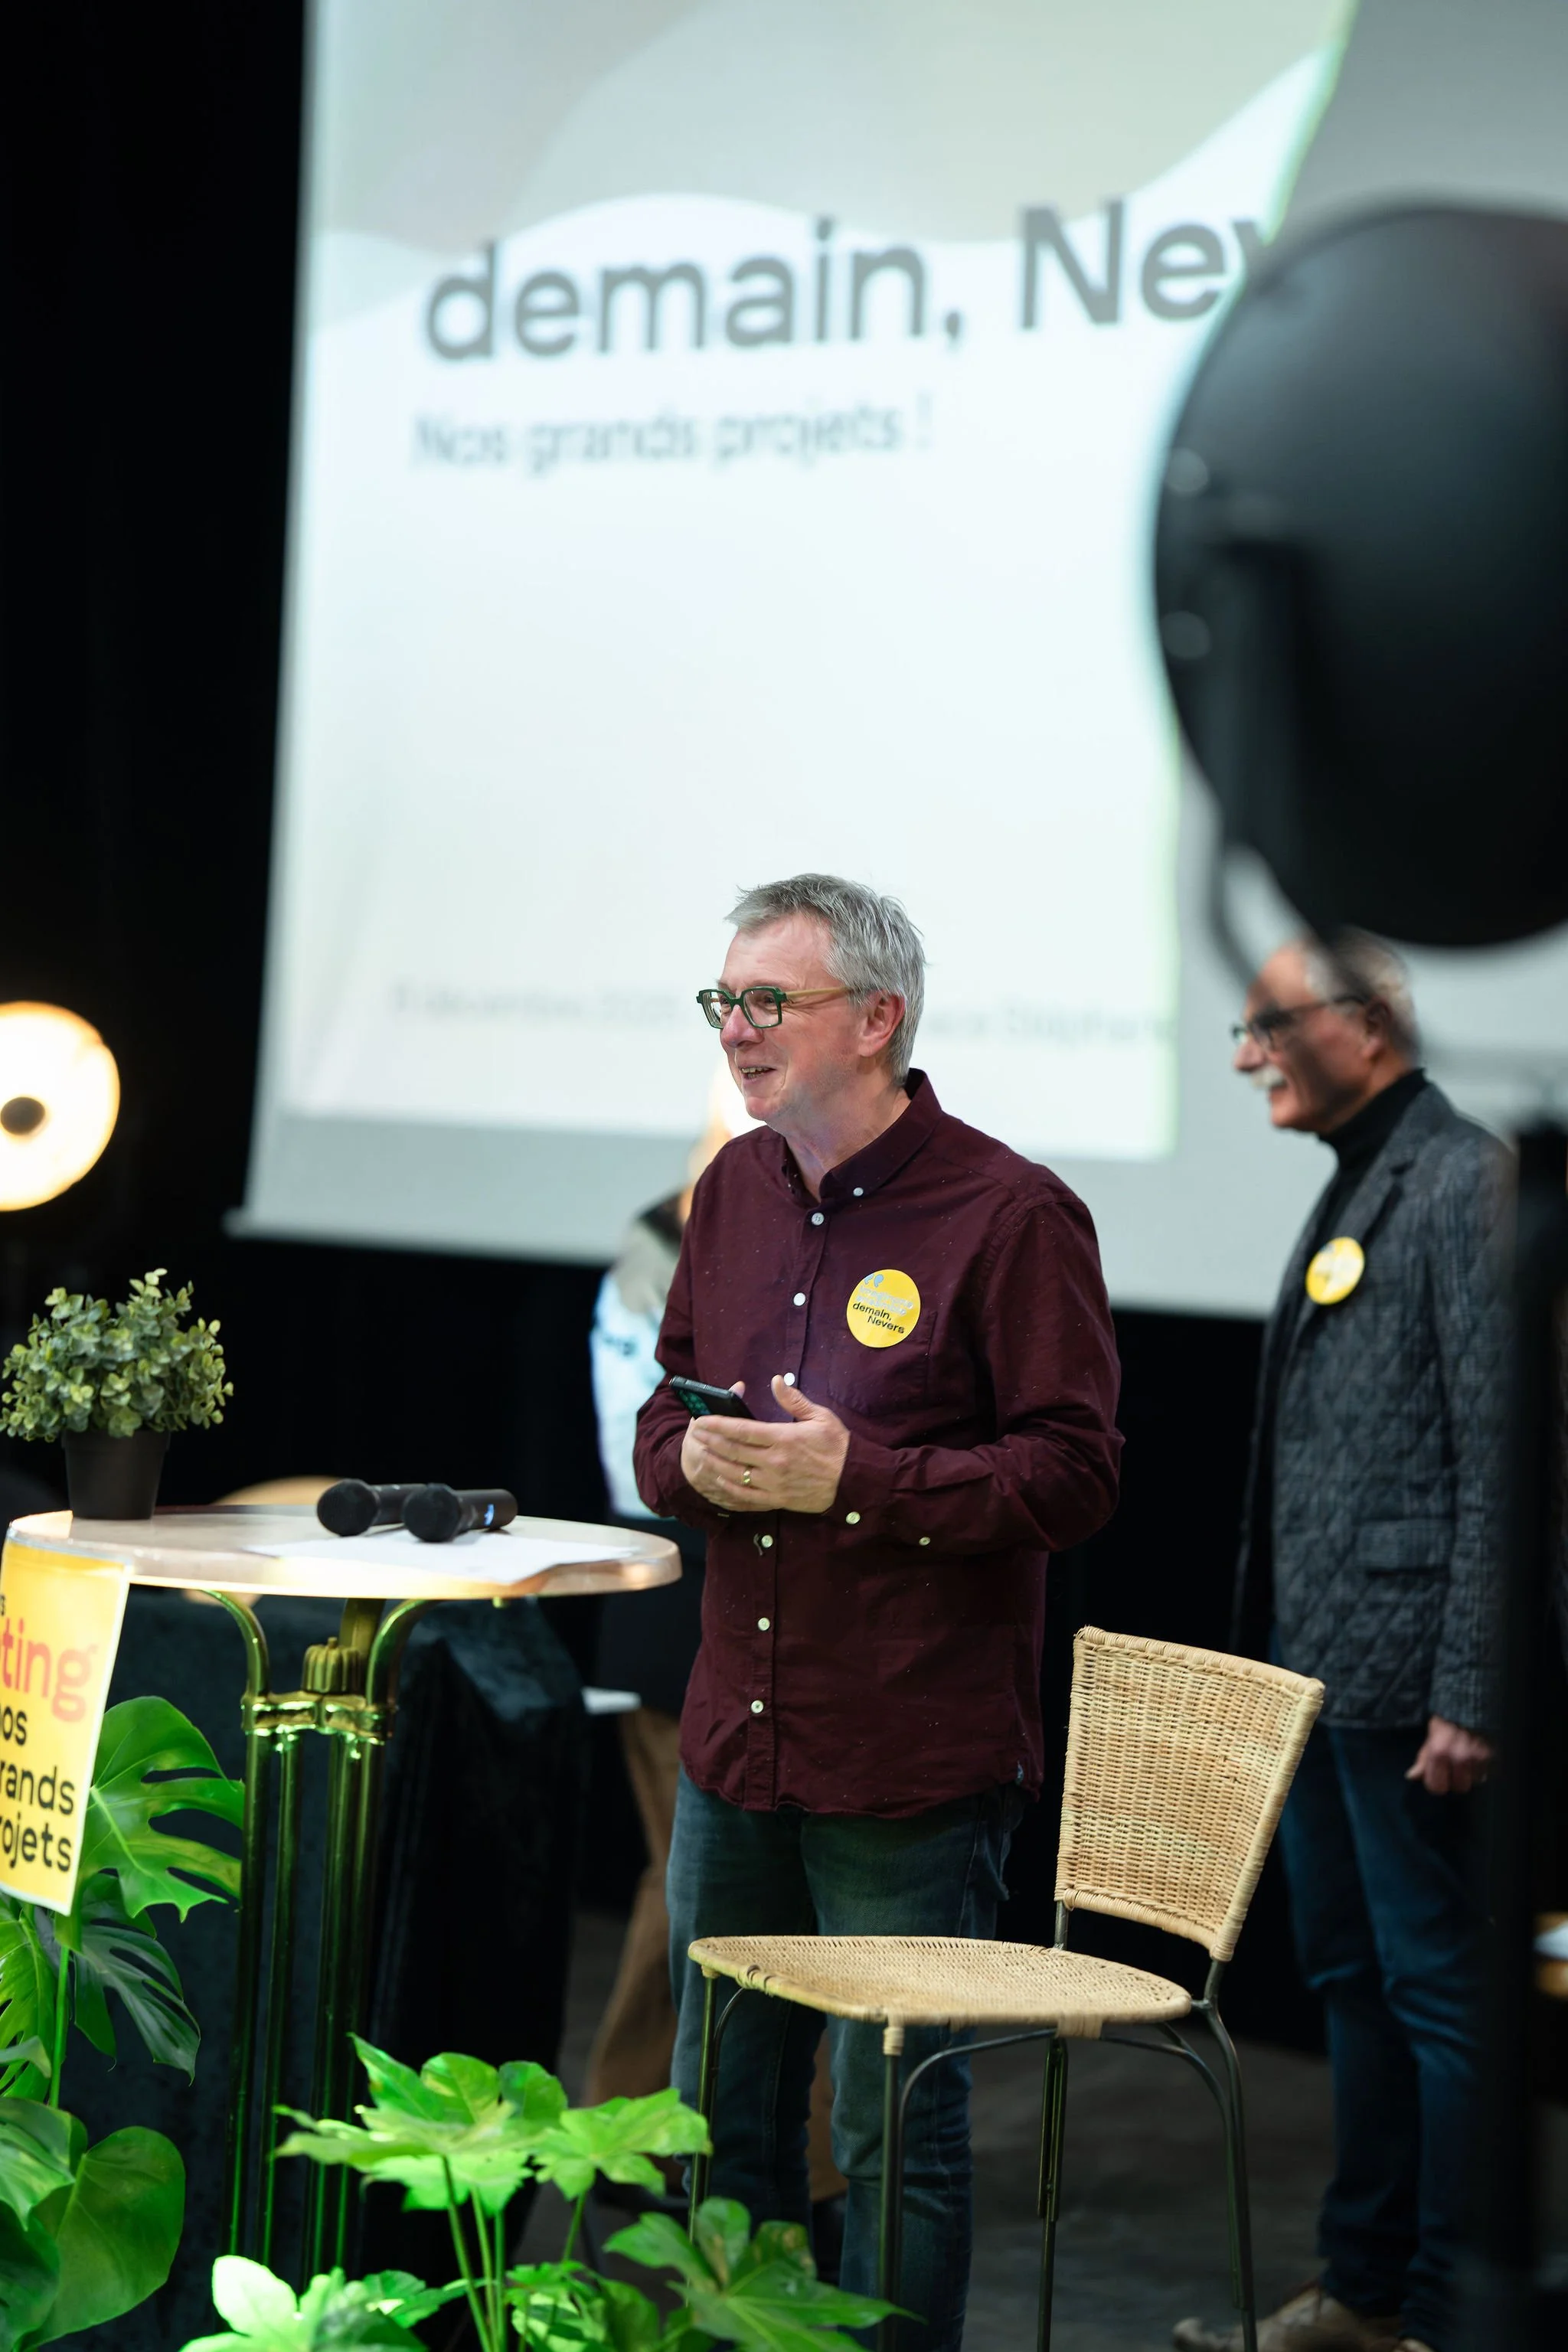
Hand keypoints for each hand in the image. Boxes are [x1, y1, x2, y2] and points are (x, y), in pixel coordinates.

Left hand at [680, 1378, 850, 1514]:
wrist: (855, 1480)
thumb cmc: (838, 1446)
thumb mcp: (821, 1416)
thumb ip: (794, 1400)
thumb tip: (776, 1380)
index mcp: (784, 1437)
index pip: (743, 1430)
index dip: (718, 1425)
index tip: (703, 1419)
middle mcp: (775, 1461)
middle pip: (734, 1451)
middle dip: (712, 1441)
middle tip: (696, 1434)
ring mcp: (775, 1482)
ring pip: (736, 1474)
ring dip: (716, 1464)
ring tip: (702, 1454)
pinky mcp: (778, 1499)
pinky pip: (747, 1496)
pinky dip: (730, 1489)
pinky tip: (720, 1480)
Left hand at [1406, 1714, 1492, 1795]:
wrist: (1472, 1700)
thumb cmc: (1448, 1717)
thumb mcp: (1431, 1734)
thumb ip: (1423, 1757)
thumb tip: (1411, 1776)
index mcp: (1439, 1752)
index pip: (1436, 1787)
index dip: (1437, 1783)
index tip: (1440, 1776)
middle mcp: (1459, 1757)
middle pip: (1460, 1788)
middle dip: (1458, 1779)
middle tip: (1456, 1766)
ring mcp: (1479, 1757)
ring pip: (1476, 1781)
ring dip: (1473, 1773)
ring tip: (1469, 1757)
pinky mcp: (1495, 1754)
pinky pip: (1490, 1773)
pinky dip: (1485, 1767)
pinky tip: (1480, 1755)